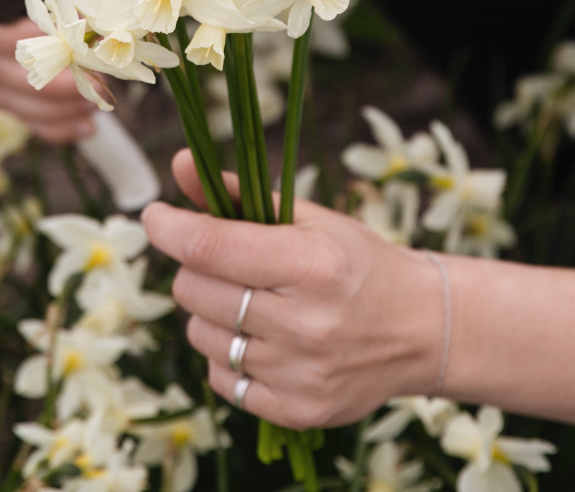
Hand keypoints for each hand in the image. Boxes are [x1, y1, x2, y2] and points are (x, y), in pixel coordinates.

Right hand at [0, 0, 100, 141]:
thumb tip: (77, 5)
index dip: (10, 33)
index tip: (60, 38)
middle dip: (41, 78)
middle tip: (89, 81)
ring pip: (2, 93)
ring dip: (48, 107)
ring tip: (93, 104)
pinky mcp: (3, 80)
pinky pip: (19, 110)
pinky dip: (51, 124)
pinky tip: (85, 127)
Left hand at [142, 151, 444, 429]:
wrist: (419, 328)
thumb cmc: (357, 262)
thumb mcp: (309, 218)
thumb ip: (240, 194)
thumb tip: (177, 164)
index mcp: (312, 263)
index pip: (211, 245)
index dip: (170, 228)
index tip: (155, 215)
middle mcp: (306, 322)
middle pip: (194, 290)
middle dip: (197, 268)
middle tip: (227, 262)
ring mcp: (299, 373)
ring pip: (200, 334)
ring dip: (210, 312)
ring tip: (251, 301)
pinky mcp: (295, 411)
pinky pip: (219, 379)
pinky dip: (227, 354)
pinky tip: (262, 339)